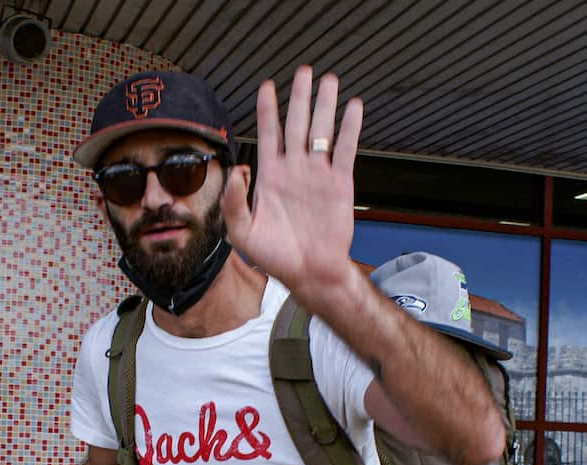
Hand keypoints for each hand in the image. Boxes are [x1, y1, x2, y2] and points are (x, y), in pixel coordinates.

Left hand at [222, 67, 361, 293]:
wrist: (309, 272)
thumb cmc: (274, 256)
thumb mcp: (242, 233)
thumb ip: (233, 202)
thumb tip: (238, 169)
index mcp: (270, 177)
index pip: (268, 134)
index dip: (267, 110)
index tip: (266, 86)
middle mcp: (294, 169)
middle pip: (297, 124)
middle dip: (299, 97)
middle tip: (303, 71)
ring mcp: (317, 174)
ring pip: (321, 131)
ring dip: (325, 105)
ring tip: (329, 80)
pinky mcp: (339, 183)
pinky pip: (344, 149)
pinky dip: (349, 128)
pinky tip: (353, 107)